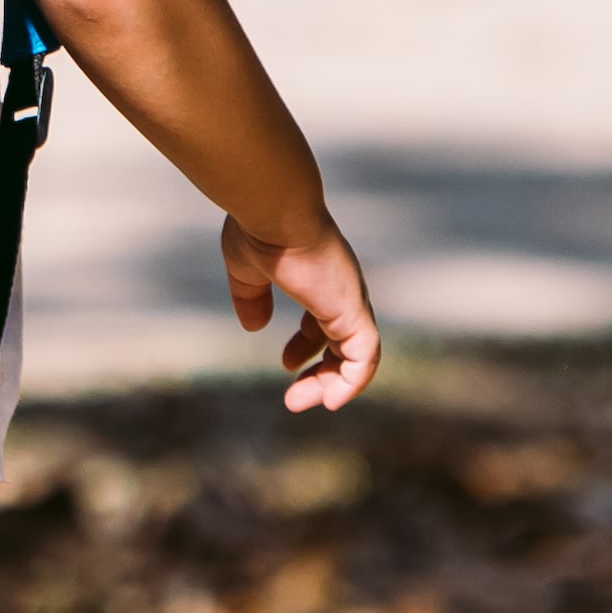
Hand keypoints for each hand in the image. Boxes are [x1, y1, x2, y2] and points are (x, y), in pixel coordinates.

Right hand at [222, 213, 380, 413]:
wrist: (274, 210)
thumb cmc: (259, 230)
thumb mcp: (246, 270)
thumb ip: (251, 297)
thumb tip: (254, 327)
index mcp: (320, 280)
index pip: (325, 322)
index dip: (308, 347)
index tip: (286, 364)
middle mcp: (342, 291)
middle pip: (344, 344)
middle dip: (322, 375)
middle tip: (294, 399)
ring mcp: (350, 301)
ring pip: (357, 357)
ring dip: (333, 385)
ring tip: (302, 402)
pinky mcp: (352, 311)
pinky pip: (365, 357)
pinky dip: (354, 383)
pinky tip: (332, 400)